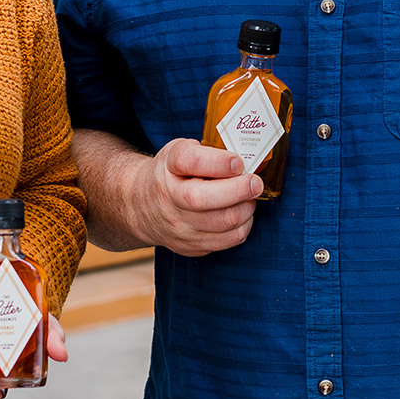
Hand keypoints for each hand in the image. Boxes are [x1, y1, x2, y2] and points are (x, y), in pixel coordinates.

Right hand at [131, 138, 262, 255]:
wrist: (144, 207)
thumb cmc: (172, 174)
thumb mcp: (181, 152)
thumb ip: (209, 153)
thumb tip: (246, 161)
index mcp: (169, 167)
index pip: (190, 162)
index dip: (219, 162)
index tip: (238, 162)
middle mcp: (170, 198)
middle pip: (205, 198)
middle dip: (240, 190)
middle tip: (255, 182)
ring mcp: (179, 226)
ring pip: (224, 222)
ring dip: (246, 208)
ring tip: (248, 197)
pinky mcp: (192, 246)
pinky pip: (229, 239)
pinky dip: (244, 225)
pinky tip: (241, 213)